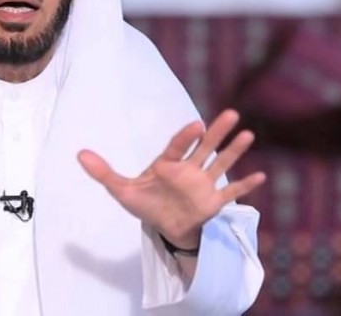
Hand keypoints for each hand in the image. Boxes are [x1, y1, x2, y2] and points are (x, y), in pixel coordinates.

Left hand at [77, 109, 265, 248]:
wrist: (164, 227)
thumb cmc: (145, 203)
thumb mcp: (121, 189)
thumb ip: (103, 173)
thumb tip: (79, 154)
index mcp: (168, 163)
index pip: (178, 146)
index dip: (186, 137)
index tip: (197, 125)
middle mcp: (189, 169)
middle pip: (205, 147)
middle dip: (217, 133)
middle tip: (231, 114)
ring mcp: (203, 184)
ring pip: (220, 165)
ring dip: (234, 152)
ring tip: (248, 135)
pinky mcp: (213, 202)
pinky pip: (231, 193)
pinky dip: (245, 187)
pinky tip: (261, 177)